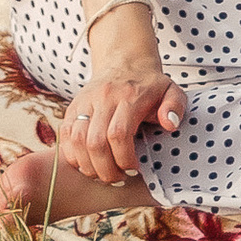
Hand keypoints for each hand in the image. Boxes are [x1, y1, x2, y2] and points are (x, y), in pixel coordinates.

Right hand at [59, 18, 184, 180]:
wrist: (125, 62)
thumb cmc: (150, 85)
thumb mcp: (172, 91)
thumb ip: (175, 106)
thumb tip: (170, 124)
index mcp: (128, 97)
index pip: (119, 134)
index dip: (124, 159)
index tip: (134, 169)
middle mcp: (103, 98)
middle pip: (95, 142)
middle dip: (105, 169)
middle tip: (118, 178)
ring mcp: (84, 102)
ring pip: (76, 141)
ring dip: (87, 165)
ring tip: (102, 174)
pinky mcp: (72, 107)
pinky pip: (65, 135)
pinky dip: (72, 155)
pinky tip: (87, 163)